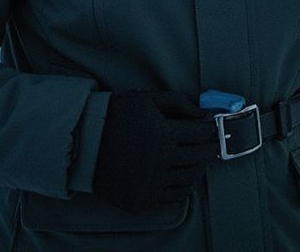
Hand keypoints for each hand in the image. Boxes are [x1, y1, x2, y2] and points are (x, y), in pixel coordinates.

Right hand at [92, 91, 216, 212]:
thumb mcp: (147, 99)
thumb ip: (178, 103)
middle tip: (214, 145)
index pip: (199, 133)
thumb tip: (203, 114)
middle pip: (198, 157)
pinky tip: (185, 177)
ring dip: (199, 168)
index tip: (213, 128)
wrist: (85, 143)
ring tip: (201, 160)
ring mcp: (150, 184)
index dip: (210, 130)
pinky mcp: (141, 200)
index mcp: (162, 134)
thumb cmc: (117, 115)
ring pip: (188, 178)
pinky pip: (173, 196)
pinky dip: (184, 186)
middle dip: (210, 149)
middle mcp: (159, 161)